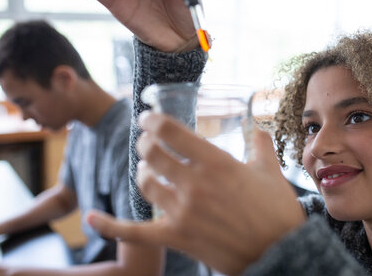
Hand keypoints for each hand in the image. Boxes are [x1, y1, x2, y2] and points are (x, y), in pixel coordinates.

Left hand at [86, 112, 305, 275]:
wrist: (280, 253)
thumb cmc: (277, 211)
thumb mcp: (271, 171)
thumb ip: (260, 142)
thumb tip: (257, 125)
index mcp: (215, 162)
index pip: (171, 132)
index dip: (153, 120)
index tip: (148, 118)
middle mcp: (193, 183)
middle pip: (152, 154)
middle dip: (145, 142)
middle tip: (148, 141)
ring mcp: (182, 212)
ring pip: (145, 184)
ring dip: (142, 171)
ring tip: (147, 168)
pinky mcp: (176, 237)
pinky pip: (135, 232)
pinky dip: (110, 225)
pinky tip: (91, 217)